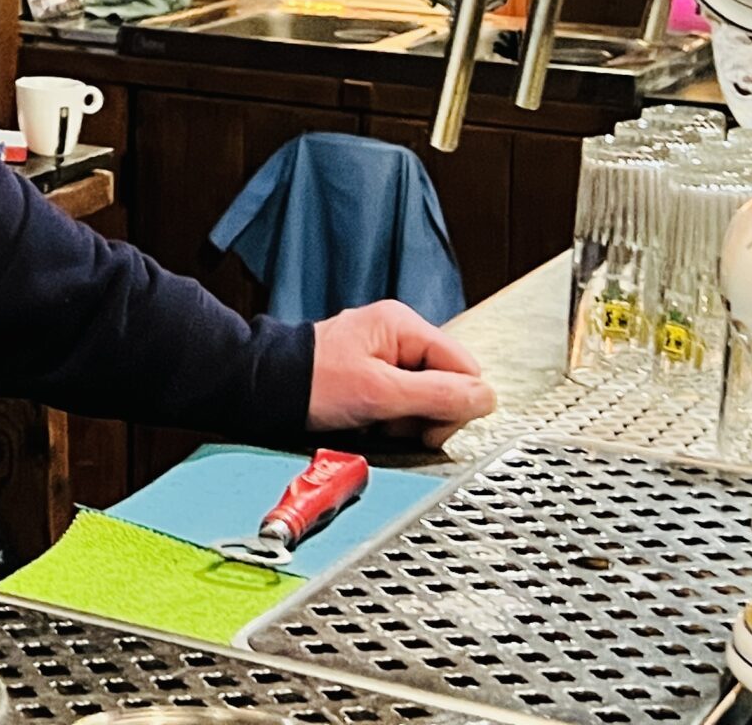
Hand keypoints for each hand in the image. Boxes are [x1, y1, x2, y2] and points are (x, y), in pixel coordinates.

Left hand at [307, 300, 495, 447]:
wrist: (267, 391)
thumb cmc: (313, 384)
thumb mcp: (380, 393)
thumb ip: (437, 395)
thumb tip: (485, 398)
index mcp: (403, 325)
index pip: (465, 366)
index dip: (458, 401)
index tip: (432, 426)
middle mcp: (398, 335)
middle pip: (448, 382)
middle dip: (430, 413)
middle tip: (398, 424)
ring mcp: (386, 355)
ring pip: (427, 396)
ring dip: (409, 419)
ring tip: (378, 421)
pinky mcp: (375, 375)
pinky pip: (404, 401)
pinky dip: (393, 417)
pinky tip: (372, 421)